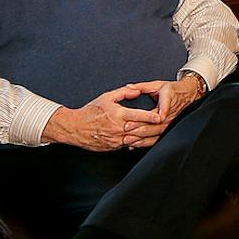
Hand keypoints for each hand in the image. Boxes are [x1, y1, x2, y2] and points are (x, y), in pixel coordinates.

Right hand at [42, 84, 160, 151]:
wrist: (76, 128)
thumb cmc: (90, 112)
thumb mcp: (106, 97)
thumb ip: (123, 93)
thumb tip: (137, 91)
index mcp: (118, 114)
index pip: (140, 116)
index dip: (152, 116)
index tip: (160, 116)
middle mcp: (119, 128)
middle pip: (141, 128)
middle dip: (153, 127)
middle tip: (162, 124)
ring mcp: (117, 139)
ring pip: (136, 139)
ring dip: (146, 136)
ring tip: (155, 132)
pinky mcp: (114, 147)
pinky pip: (129, 145)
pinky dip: (136, 142)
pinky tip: (142, 139)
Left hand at [116, 73, 206, 149]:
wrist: (185, 96)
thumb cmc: (171, 91)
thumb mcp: (158, 84)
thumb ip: (142, 87)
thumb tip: (128, 87)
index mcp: (168, 99)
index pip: (164, 107)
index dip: (159, 114)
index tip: (153, 118)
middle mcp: (169, 114)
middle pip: (156, 124)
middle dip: (141, 127)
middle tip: (127, 127)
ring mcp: (169, 123)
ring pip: (156, 133)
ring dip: (142, 137)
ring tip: (129, 139)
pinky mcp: (166, 129)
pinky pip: (156, 138)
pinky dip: (145, 143)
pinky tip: (135, 145)